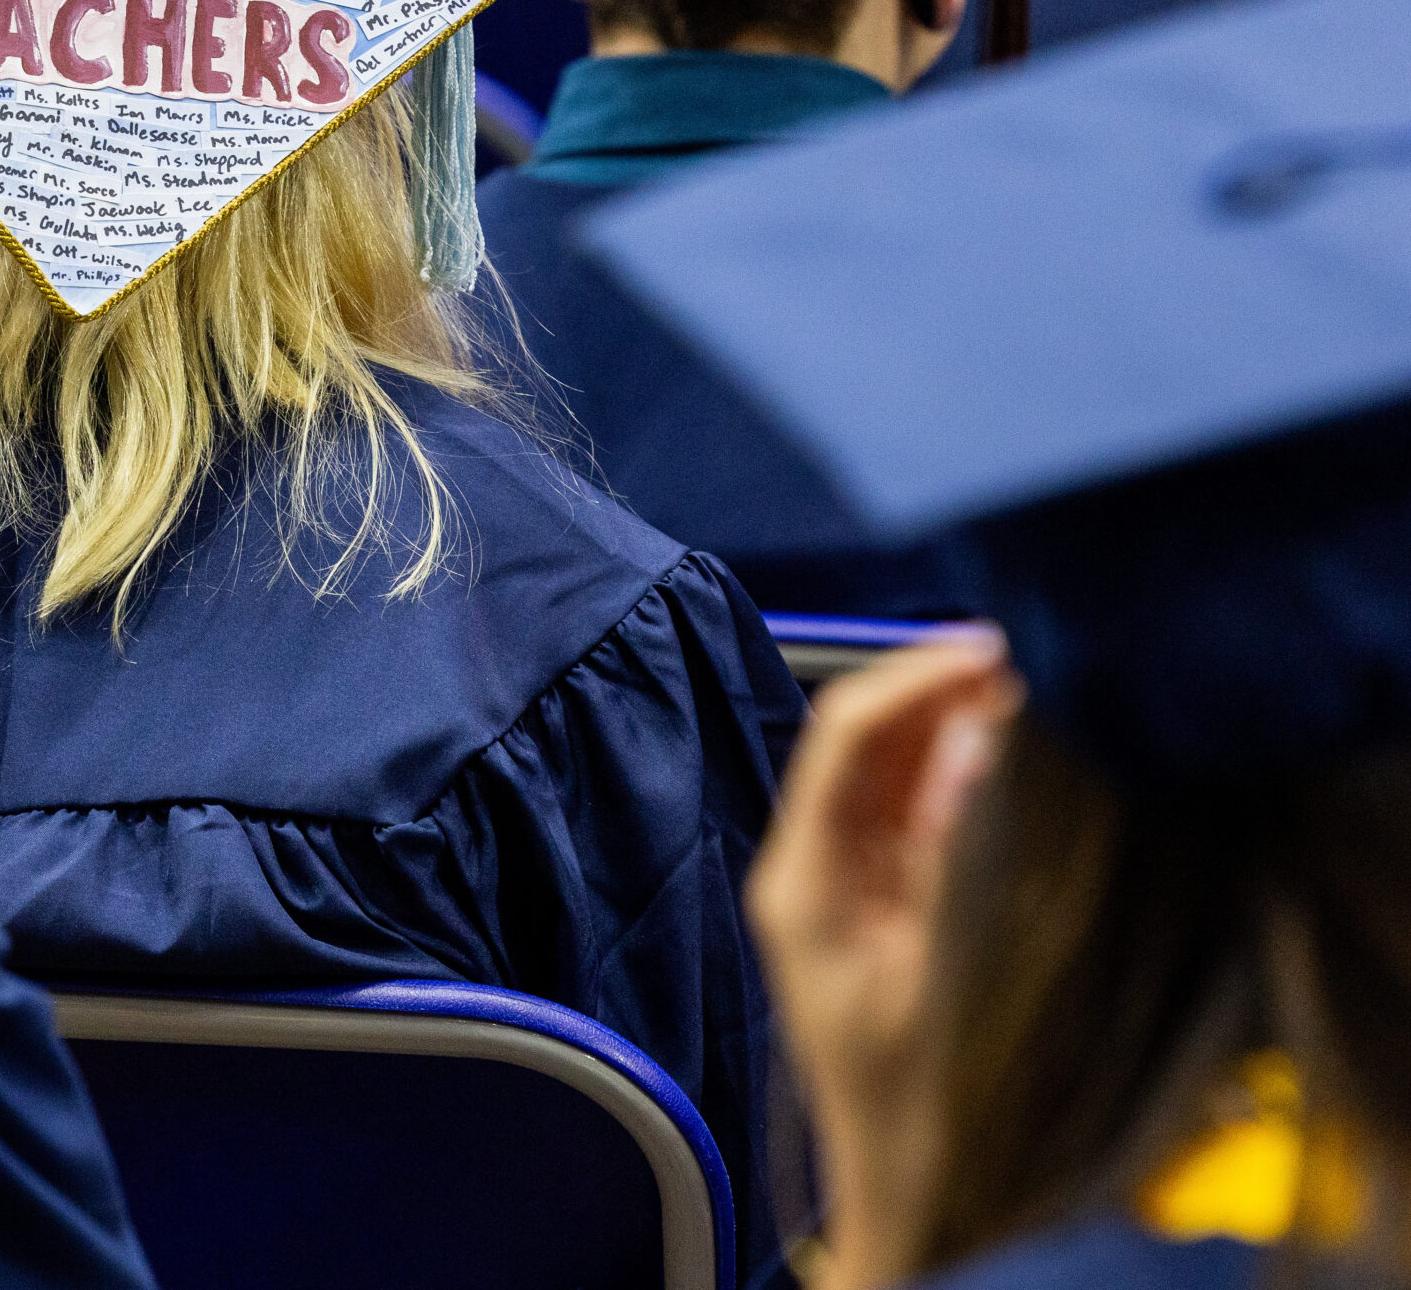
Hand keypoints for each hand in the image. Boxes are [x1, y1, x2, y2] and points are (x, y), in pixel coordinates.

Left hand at [749, 630, 1021, 1289]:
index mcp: (802, 878)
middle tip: (1023, 659)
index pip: (843, 737)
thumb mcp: (934, 972)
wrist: (900, 1178)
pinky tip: (1005, 748)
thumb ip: (950, 857)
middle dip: (933, 688)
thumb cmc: (910, 1095)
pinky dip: (953, 769)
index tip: (986, 650)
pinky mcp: (874, 896)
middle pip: (862, 740)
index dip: (911, 678)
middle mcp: (808, 865)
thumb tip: (968, 747)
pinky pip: (907, 807)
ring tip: (1024, 689)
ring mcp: (838, 878)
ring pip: (888, 766)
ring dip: (946, 721)